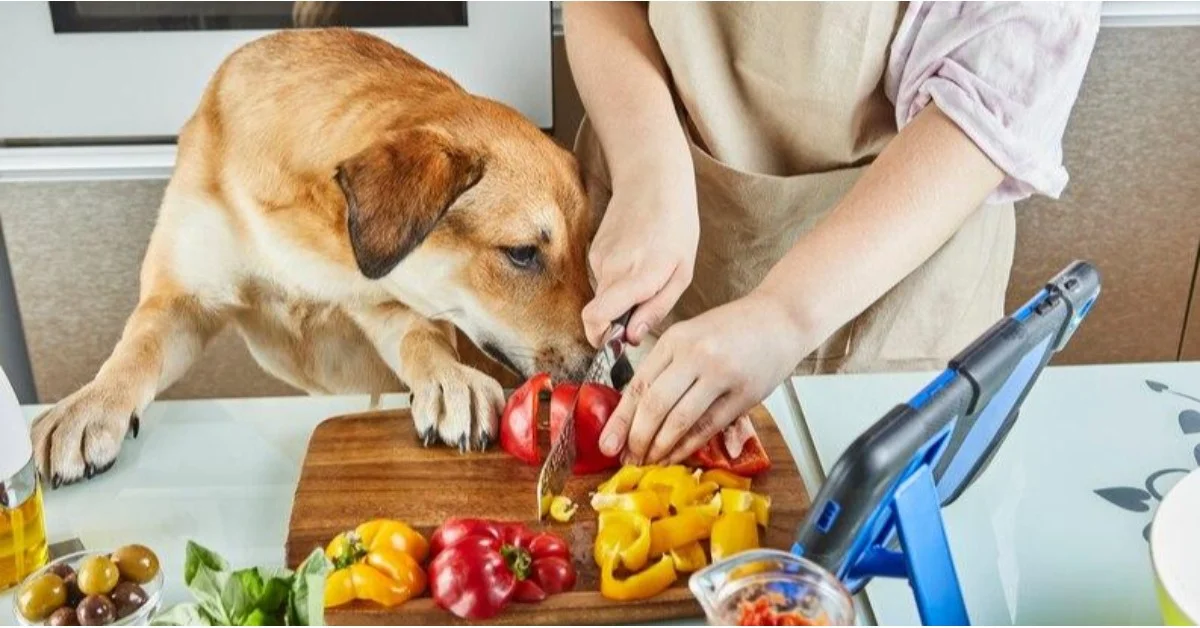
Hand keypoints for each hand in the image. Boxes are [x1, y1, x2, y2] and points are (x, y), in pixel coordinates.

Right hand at [583, 160, 697, 346]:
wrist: (652, 180)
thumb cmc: (676, 225)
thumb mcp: (682, 272)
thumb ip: (657, 309)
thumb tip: (633, 337)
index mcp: (638, 276)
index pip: (596, 317)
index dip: (599, 337)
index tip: (612, 342)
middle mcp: (613, 268)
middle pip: (599, 313)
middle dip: (615, 322)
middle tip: (643, 311)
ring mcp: (600, 258)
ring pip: (604, 295)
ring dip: (621, 296)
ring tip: (647, 274)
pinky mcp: (594, 249)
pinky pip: (605, 277)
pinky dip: (618, 278)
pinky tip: (637, 258)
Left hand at [598, 290, 809, 464]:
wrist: (781, 318)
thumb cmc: (734, 328)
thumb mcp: (692, 335)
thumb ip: (667, 367)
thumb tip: (637, 411)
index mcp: (675, 338)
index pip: (639, 384)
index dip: (620, 420)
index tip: (608, 443)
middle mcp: (695, 354)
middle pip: (654, 404)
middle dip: (637, 438)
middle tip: (628, 459)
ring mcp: (721, 374)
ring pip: (680, 419)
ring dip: (661, 447)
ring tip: (649, 462)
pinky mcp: (744, 393)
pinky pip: (708, 426)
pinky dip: (688, 446)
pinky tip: (675, 455)